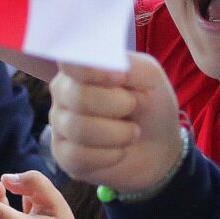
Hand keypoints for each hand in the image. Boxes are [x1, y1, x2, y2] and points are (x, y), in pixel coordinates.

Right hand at [48, 54, 183, 193]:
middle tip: (133, 107)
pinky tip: (120, 151)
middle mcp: (63, 92)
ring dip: (117, 134)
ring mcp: (60, 123)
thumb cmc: (150, 104)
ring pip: (79, 129)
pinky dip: (109, 156)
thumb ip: (126, 65)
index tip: (121, 78)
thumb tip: (105, 65)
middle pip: (78, 97)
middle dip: (117, 106)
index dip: (95, 72)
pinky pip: (78, 156)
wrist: (159, 147)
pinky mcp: (63, 154)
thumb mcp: (148, 77)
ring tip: (132, 132)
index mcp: (80, 66)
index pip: (71, 62)